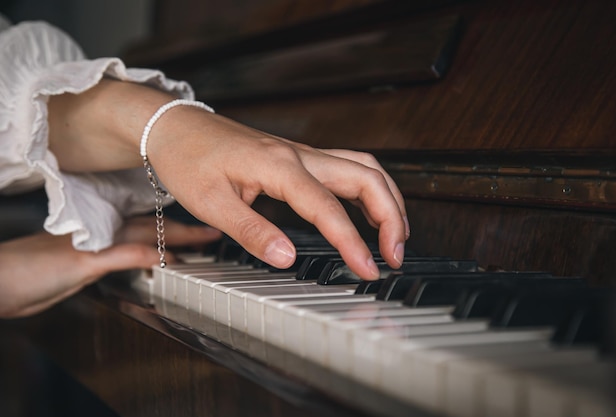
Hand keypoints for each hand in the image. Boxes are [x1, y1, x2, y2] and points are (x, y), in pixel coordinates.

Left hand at [0, 216, 220, 317]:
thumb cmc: (31, 268)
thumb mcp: (84, 261)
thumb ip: (124, 255)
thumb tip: (163, 255)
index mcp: (108, 231)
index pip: (156, 231)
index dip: (185, 234)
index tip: (211, 234)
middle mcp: (107, 235)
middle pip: (154, 232)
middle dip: (183, 234)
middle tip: (210, 235)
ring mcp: (99, 247)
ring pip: (143, 240)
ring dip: (166, 242)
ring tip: (190, 243)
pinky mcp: (90, 263)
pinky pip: (128, 255)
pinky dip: (146, 255)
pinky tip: (151, 259)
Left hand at [48, 79, 408, 279]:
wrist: (175, 127)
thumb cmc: (187, 159)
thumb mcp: (211, 202)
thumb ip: (252, 231)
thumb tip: (287, 258)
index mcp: (279, 166)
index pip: (329, 208)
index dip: (353, 242)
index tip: (368, 269)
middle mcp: (300, 155)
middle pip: (366, 177)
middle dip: (391, 216)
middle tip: (395, 255)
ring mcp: (303, 153)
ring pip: (364, 167)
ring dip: (387, 199)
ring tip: (395, 235)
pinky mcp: (300, 158)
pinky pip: (349, 167)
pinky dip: (370, 190)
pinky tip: (369, 211)